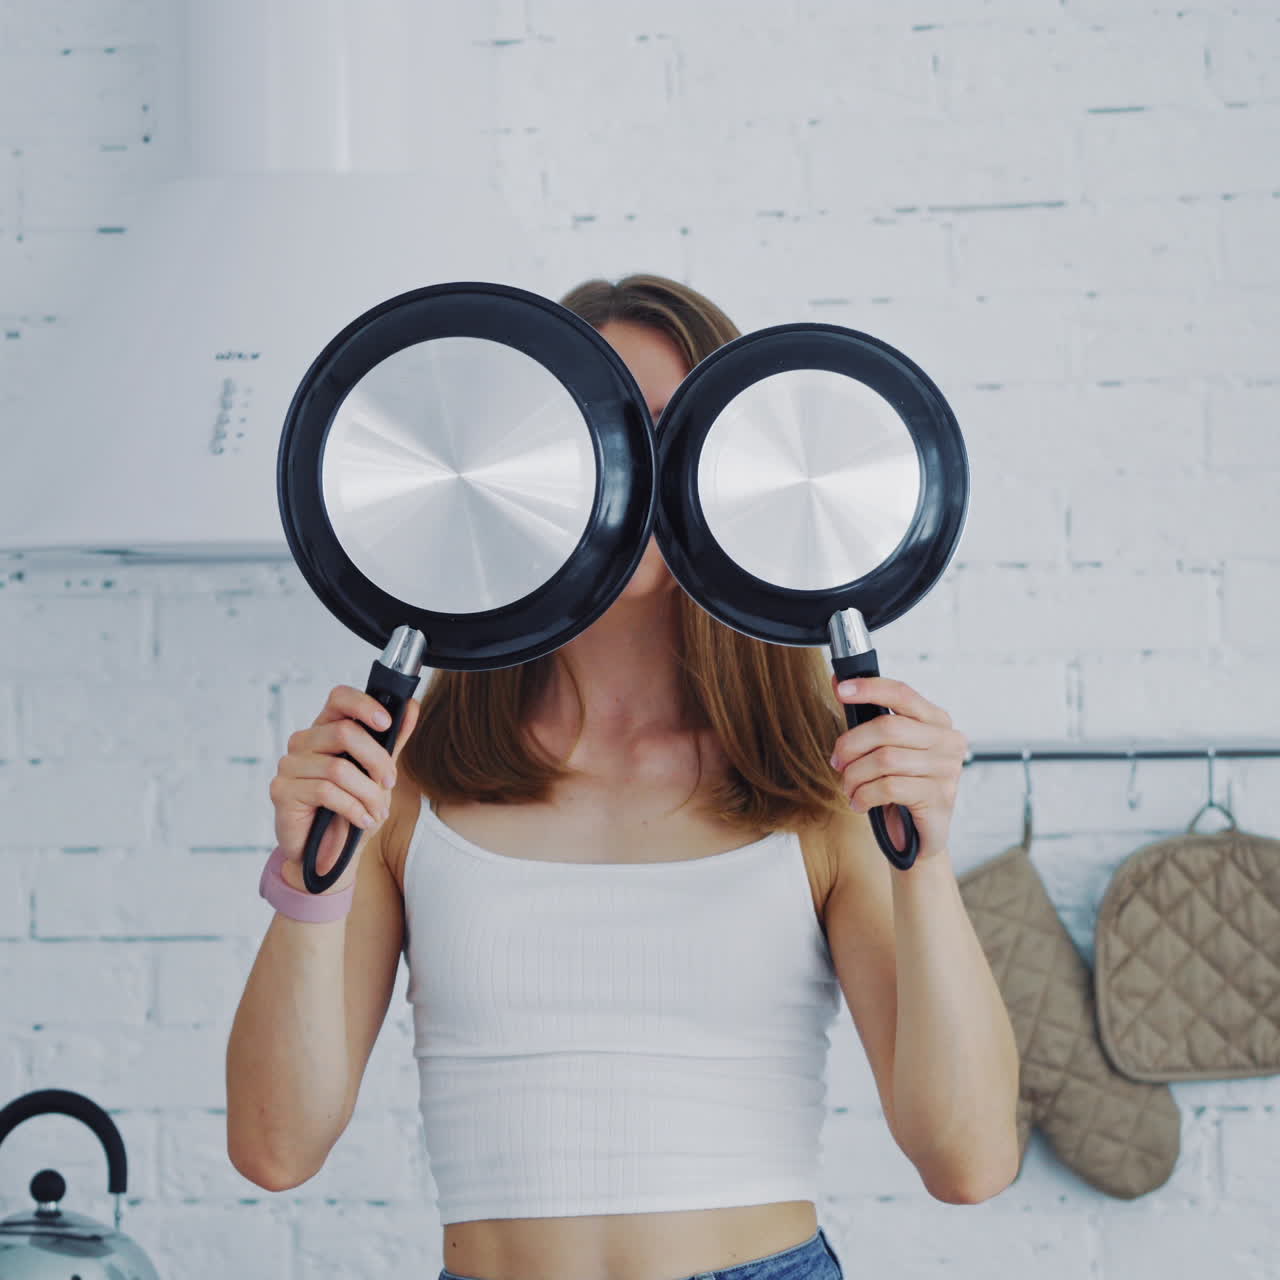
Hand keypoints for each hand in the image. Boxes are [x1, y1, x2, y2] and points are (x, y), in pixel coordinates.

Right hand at [269, 685, 420, 891]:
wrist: (329, 855)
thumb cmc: (351, 811)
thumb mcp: (378, 774)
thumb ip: (392, 741)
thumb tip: (410, 706)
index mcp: (326, 729)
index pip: (339, 698)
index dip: (364, 705)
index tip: (387, 723)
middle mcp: (303, 742)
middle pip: (344, 733)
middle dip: (377, 760)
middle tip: (390, 783)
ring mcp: (289, 765)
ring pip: (338, 768)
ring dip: (368, 793)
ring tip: (378, 811)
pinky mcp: (281, 790)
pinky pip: (326, 792)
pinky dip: (353, 808)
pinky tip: (362, 819)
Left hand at [829, 676, 967, 862]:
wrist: (916, 837)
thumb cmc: (900, 787)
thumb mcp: (884, 748)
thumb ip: (867, 717)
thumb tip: (838, 680)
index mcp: (936, 721)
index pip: (902, 694)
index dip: (869, 689)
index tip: (840, 689)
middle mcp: (948, 741)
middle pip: (888, 727)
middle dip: (851, 744)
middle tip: (837, 762)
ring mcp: (948, 770)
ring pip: (885, 759)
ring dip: (855, 775)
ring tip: (849, 787)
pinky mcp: (940, 798)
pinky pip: (889, 787)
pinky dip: (865, 795)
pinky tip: (859, 803)